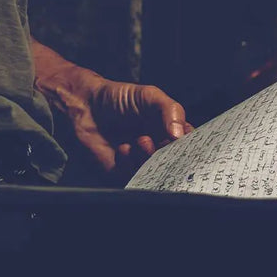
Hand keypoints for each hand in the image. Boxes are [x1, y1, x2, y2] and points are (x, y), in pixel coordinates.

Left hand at [31, 39, 193, 182]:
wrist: (86, 107)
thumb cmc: (119, 99)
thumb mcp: (150, 96)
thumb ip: (169, 109)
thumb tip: (180, 134)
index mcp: (168, 133)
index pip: (188, 146)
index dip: (191, 146)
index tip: (186, 142)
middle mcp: (157, 151)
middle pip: (174, 164)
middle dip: (170, 156)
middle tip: (164, 144)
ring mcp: (140, 164)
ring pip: (154, 174)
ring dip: (148, 158)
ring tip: (141, 140)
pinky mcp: (121, 176)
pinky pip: (131, 180)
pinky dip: (129, 164)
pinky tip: (123, 149)